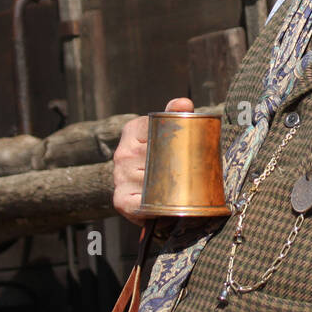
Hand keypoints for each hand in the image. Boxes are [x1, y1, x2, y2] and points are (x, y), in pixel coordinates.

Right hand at [112, 97, 190, 226]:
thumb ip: (178, 115)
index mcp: (133, 130)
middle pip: (158, 159)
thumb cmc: (168, 156)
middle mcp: (122, 153)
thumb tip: (184, 103)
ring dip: (171, 190)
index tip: (188, 150)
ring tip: (181, 191)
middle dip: (178, 167)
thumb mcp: (174, 131)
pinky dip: (156, 208)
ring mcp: (119, 176)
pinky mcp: (120, 200)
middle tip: (192, 174)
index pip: (158, 129)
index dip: (177, 141)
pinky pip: (141, 205)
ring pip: (154, 183)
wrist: (159, 190)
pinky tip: (166, 207)